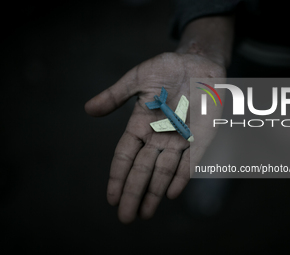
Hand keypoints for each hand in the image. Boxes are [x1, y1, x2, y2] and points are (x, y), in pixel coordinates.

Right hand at [85, 52, 224, 222]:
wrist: (196, 61)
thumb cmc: (166, 69)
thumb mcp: (137, 79)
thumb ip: (115, 95)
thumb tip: (88, 109)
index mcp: (141, 124)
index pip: (125, 155)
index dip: (117, 176)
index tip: (111, 198)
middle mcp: (159, 135)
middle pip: (143, 169)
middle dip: (134, 193)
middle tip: (126, 218)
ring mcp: (180, 137)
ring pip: (164, 170)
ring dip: (155, 191)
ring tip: (146, 213)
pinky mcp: (201, 134)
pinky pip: (191, 158)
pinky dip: (182, 175)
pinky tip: (171, 193)